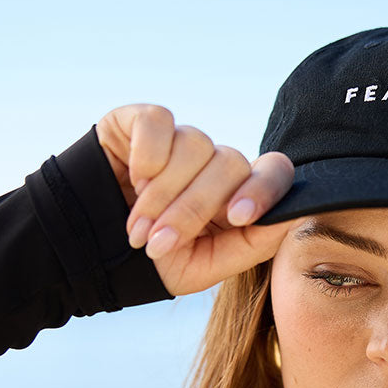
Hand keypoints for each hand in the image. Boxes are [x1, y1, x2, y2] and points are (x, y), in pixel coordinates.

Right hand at [95, 104, 295, 295]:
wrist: (93, 254)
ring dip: (161, 196)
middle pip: (229, 164)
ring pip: (195, 145)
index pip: (274, 172)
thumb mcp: (207, 266)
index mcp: (240, 195)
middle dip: (191, 211)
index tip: (238, 216)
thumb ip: (253, 244)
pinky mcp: (144, 121)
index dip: (263, 189)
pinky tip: (131, 178)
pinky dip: (147, 154)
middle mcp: (216, 163)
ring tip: (137, 230)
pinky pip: (160, 122)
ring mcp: (182, 140)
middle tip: (158, 245)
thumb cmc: (157, 262)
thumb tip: (294, 217)